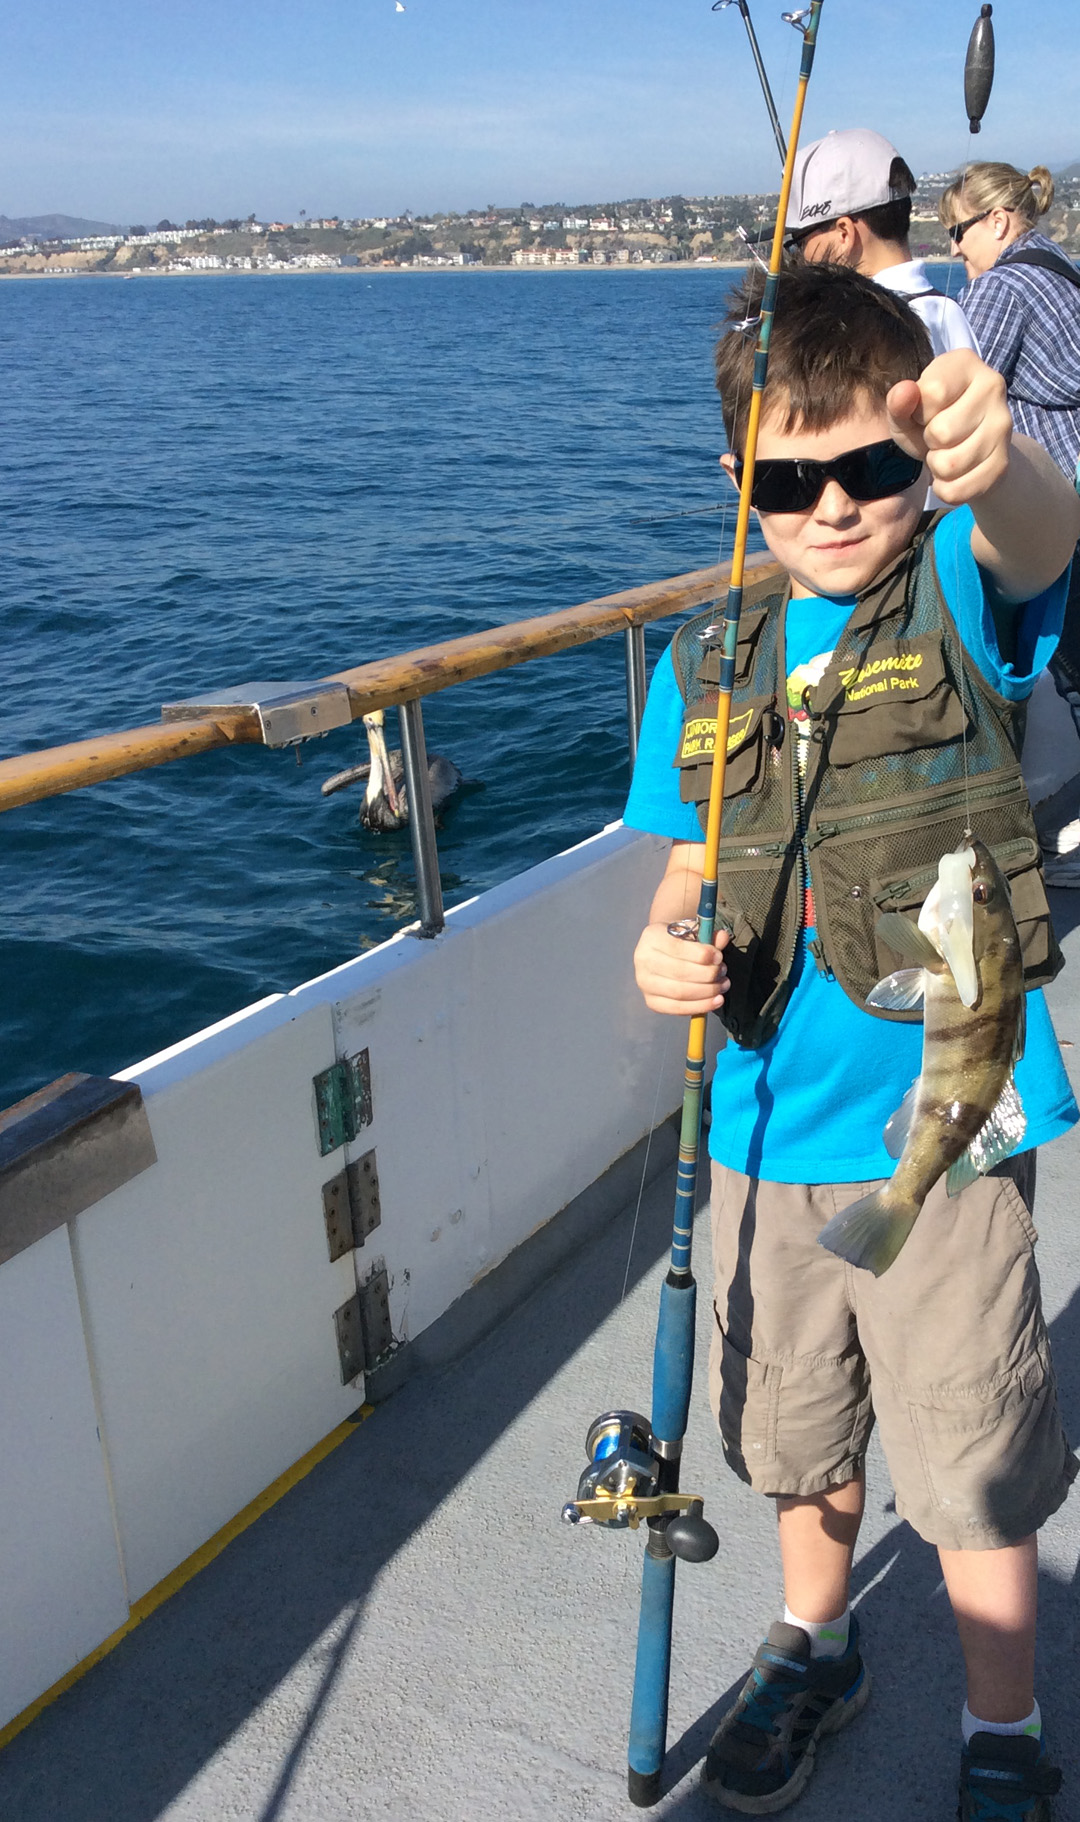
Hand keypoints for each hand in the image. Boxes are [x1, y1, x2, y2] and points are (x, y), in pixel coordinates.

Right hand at [633, 921, 729, 1015]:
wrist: (661, 953)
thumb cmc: (680, 940)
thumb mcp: (693, 932)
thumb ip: (709, 935)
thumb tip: (723, 938)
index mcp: (652, 937)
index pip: (678, 948)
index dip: (702, 955)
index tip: (719, 957)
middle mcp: (643, 960)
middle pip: (680, 972)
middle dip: (708, 974)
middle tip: (723, 971)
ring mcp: (644, 983)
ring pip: (680, 992)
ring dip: (707, 991)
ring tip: (723, 985)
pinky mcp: (651, 1001)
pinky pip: (678, 1008)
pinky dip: (700, 1006)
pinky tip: (716, 1000)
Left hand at [886, 349, 1011, 505]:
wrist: (967, 452)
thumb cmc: (930, 422)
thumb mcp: (906, 412)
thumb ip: (898, 403)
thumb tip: (905, 391)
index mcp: (965, 363)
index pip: (932, 393)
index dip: (919, 412)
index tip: (927, 413)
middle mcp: (992, 386)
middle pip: (942, 432)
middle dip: (929, 442)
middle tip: (938, 437)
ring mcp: (1003, 425)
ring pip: (949, 464)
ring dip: (937, 467)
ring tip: (946, 453)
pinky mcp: (1003, 463)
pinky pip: (958, 490)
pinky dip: (946, 489)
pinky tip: (954, 474)